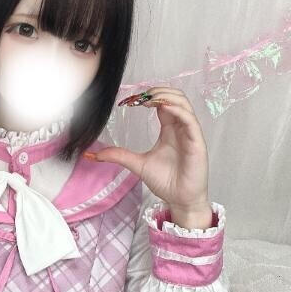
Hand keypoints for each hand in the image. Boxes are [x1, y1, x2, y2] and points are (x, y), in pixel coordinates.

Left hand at [83, 87, 209, 212]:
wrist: (180, 200)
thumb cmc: (166, 182)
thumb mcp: (137, 164)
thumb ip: (118, 156)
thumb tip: (94, 155)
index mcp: (169, 129)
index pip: (162, 103)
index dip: (148, 96)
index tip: (131, 100)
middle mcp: (181, 128)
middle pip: (175, 97)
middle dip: (157, 91)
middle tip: (139, 96)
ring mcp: (190, 134)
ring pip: (184, 104)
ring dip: (167, 96)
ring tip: (149, 98)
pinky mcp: (197, 143)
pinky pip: (190, 120)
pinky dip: (178, 110)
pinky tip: (164, 107)